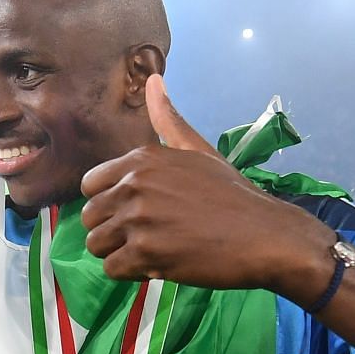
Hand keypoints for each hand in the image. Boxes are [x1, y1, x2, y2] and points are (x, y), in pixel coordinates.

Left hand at [79, 76, 335, 299]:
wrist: (265, 236)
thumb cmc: (233, 194)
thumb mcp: (199, 150)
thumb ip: (168, 120)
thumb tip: (153, 80)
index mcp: (142, 158)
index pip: (90, 184)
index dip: (107, 202)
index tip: (133, 212)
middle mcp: (135, 184)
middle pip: (89, 216)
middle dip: (112, 231)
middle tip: (145, 237)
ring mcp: (139, 219)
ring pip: (96, 244)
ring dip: (118, 253)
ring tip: (149, 252)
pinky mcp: (146, 254)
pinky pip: (112, 269)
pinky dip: (130, 273)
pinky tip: (156, 266)